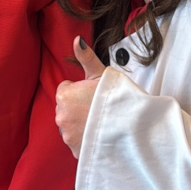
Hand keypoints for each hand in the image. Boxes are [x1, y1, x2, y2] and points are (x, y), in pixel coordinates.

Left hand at [55, 37, 105, 153]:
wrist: (129, 126)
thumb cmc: (116, 97)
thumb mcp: (101, 74)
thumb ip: (86, 57)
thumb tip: (77, 39)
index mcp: (64, 96)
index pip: (66, 90)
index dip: (80, 90)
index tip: (93, 94)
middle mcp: (61, 116)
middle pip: (66, 109)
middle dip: (78, 107)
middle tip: (97, 108)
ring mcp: (67, 135)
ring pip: (70, 126)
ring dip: (80, 124)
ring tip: (99, 122)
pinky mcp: (75, 150)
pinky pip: (76, 142)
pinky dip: (84, 139)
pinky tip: (99, 134)